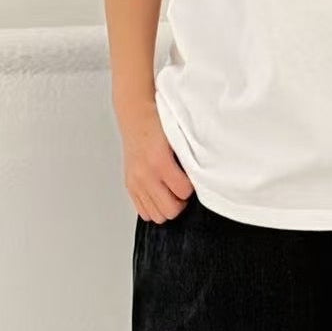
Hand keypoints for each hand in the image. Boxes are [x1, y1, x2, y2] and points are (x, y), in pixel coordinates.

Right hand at [115, 96, 194, 222]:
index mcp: (159, 161)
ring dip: (167, 206)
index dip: (192, 188)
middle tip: (183, 189)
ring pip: (157, 215)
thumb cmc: (158, 123)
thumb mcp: (178, 137)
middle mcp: (145, 175)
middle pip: (170, 210)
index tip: (192, 180)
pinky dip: (153, 207)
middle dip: (180, 202)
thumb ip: (188, 158)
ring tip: (171, 192)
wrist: (136, 115)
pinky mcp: (130, 185)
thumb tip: (201, 176)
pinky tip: (159, 193)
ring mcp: (136, 182)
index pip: (183, 191)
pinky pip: (143, 211)